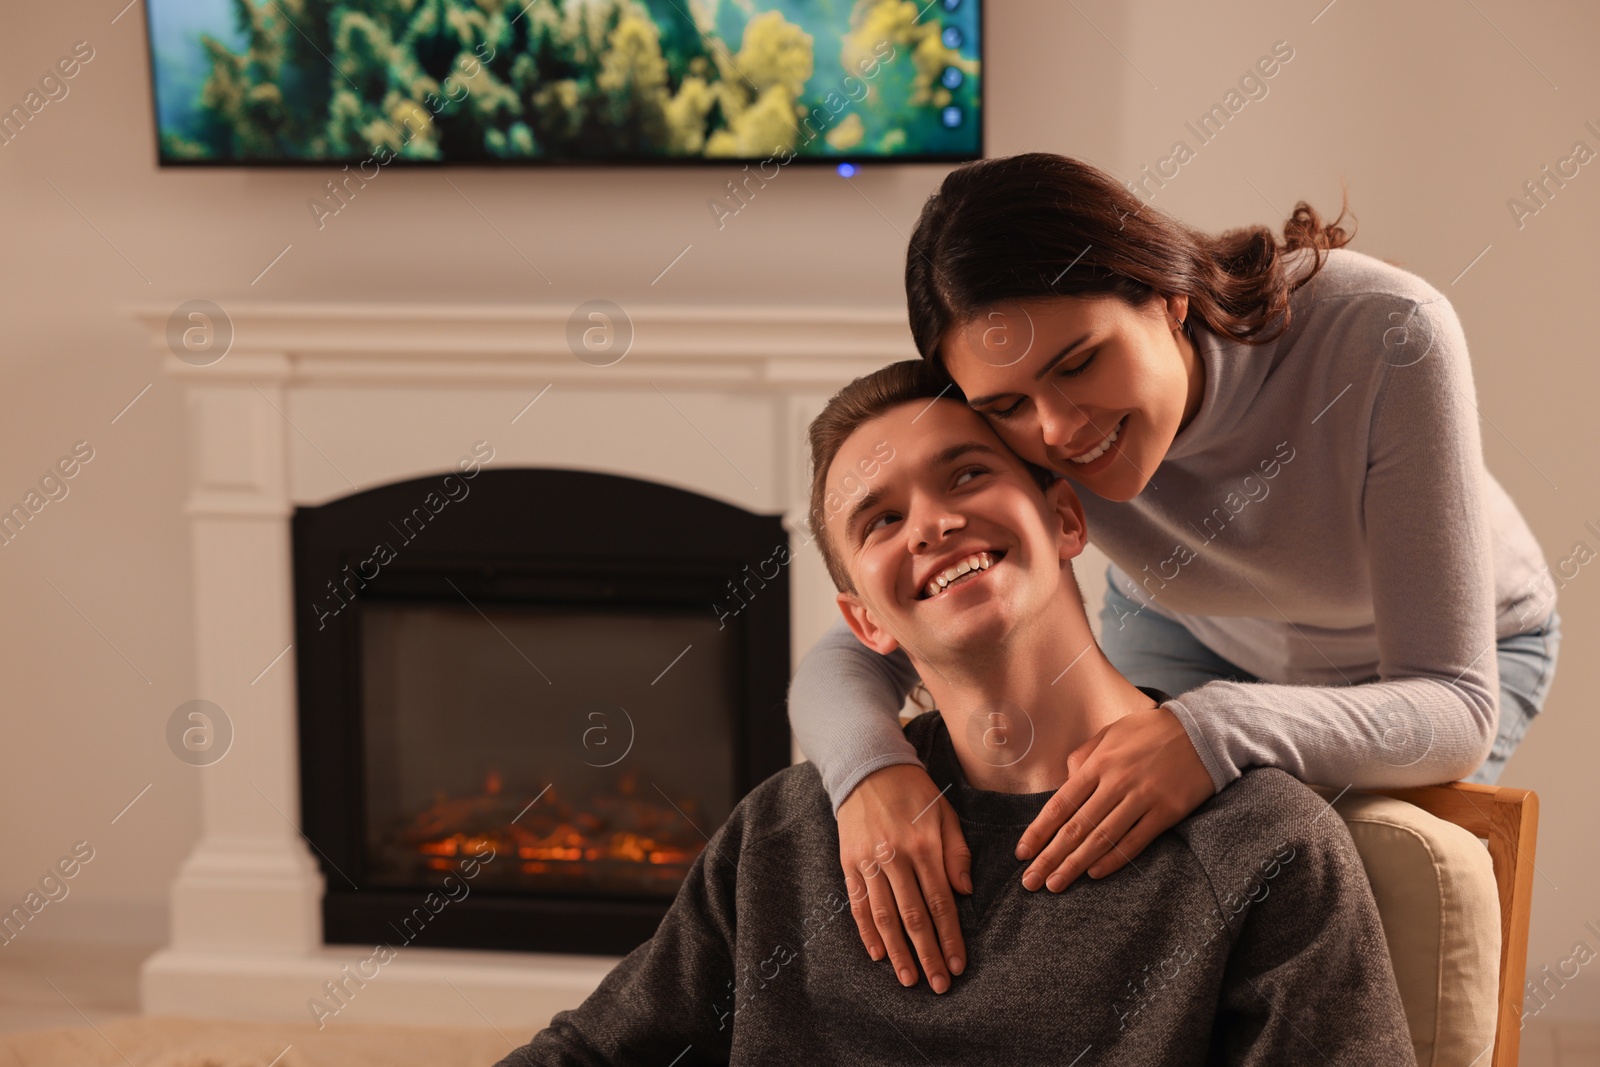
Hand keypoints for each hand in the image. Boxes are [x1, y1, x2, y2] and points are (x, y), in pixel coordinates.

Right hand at [838, 763, 971, 993]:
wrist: (868, 768)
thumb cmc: (914, 794)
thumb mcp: (945, 814)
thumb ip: (956, 853)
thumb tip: (964, 892)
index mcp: (925, 846)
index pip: (941, 903)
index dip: (950, 937)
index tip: (958, 965)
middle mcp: (896, 857)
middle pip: (914, 916)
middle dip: (928, 954)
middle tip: (938, 985)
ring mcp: (869, 861)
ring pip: (885, 916)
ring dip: (897, 951)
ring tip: (908, 979)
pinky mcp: (849, 863)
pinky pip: (859, 903)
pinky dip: (867, 931)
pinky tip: (878, 953)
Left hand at [1016, 705, 1213, 890]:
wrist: (1203, 731)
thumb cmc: (1150, 732)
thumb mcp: (1110, 733)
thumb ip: (1083, 758)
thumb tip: (1064, 782)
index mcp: (1098, 764)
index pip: (1060, 804)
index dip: (1039, 831)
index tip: (1022, 853)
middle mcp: (1116, 783)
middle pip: (1076, 827)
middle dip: (1050, 857)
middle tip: (1031, 881)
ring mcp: (1142, 798)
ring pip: (1102, 838)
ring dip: (1076, 864)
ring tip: (1055, 884)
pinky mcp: (1167, 812)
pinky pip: (1135, 841)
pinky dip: (1114, 859)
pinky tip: (1095, 874)